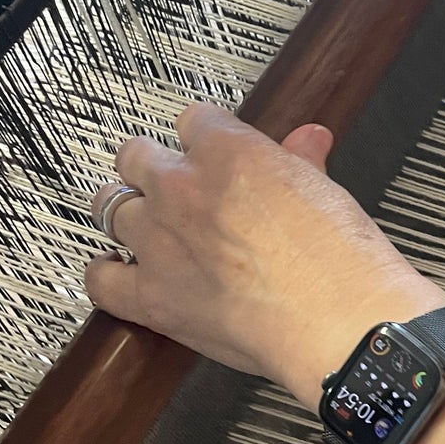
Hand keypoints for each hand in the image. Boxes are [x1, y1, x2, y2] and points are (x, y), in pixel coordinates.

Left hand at [86, 103, 440, 401]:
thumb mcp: (328, 193)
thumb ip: (303, 163)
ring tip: (144, 228)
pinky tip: (117, 272)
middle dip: (152, 169)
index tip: (212, 155)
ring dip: (126, 214)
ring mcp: (160, 242)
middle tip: (171, 189)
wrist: (339, 322)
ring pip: (109, 208)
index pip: (195, 121)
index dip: (205, 139)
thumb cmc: (343, 262)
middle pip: (135, 156)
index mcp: (227, 152)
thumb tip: (308, 141)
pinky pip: (101, 279)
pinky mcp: (152, 296)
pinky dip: (105, 274)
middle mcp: (182, 189)